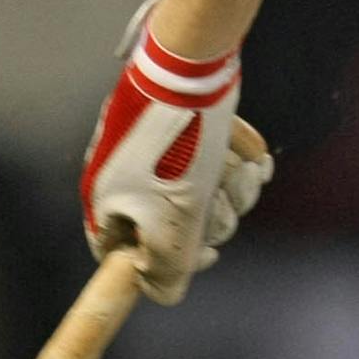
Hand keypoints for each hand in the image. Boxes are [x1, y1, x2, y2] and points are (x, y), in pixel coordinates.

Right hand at [80, 0, 272, 303]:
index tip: (207, 254)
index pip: (125, 256)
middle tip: (221, 197)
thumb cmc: (178, 143)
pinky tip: (251, 150)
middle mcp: (127, 178)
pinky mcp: (188, 128)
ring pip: (206, 193)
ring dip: (233, 186)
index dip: (167, 263)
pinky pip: (219, 160)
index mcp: (107, 201)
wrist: (194, 63)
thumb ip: (168, 266)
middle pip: (176, 228)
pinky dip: (240, 158)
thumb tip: (164, 295)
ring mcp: (159, 152)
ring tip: (238, 167)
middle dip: (214, 216)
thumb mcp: (176, 219)